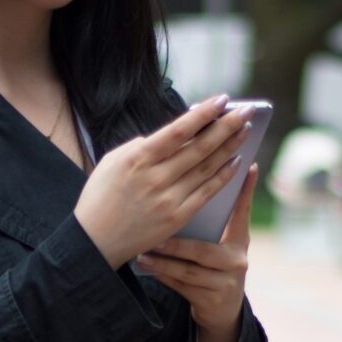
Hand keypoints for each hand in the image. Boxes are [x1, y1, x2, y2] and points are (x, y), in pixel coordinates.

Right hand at [75, 96, 253, 268]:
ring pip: (207, 168)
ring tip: (245, 131)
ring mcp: (168, 199)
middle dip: (228, 126)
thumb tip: (171, 137)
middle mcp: (156, 178)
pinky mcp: (177, 218)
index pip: (179, 130)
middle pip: (200, 147)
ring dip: (230, 147)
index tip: (223, 99)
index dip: (204, 113)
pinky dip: (223, 176)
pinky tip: (236, 162)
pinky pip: (207, 193)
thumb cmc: (100, 197)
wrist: (94, 242)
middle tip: (247, 111)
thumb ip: (140, 146)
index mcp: (137, 158)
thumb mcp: (111, 162)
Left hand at [136, 163, 255, 341]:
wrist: (221, 311)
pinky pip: (181, 286)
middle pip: (203, 250)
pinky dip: (162, 276)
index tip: (247, 166)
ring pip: (188, 271)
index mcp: (240, 241)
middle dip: (176, 244)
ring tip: (143, 254)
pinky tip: (147, 269)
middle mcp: (237, 261)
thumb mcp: (221, 245)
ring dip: (163, 262)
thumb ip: (213, 222)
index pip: (242, 212)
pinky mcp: (211, 301)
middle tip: (154, 234)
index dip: (245, 190)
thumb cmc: (213, 267)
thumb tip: (196, 186)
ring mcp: (226, 283)